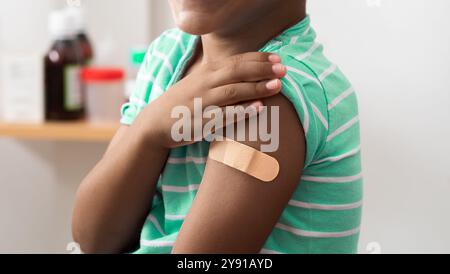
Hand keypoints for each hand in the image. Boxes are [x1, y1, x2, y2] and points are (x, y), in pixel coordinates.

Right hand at [137, 52, 286, 147]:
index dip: (258, 59)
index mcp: (207, 72)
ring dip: (257, 88)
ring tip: (278, 86)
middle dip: (262, 70)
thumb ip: (220, 76)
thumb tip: (246, 71)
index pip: (236, 60)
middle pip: (238, 71)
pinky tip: (258, 108)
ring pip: (233, 91)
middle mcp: (205, 83)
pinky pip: (224, 115)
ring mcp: (203, 102)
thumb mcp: (199, 83)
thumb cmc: (182, 102)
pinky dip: (242, 111)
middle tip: (284, 70)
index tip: (278, 59)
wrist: (154, 123)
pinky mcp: (201, 121)